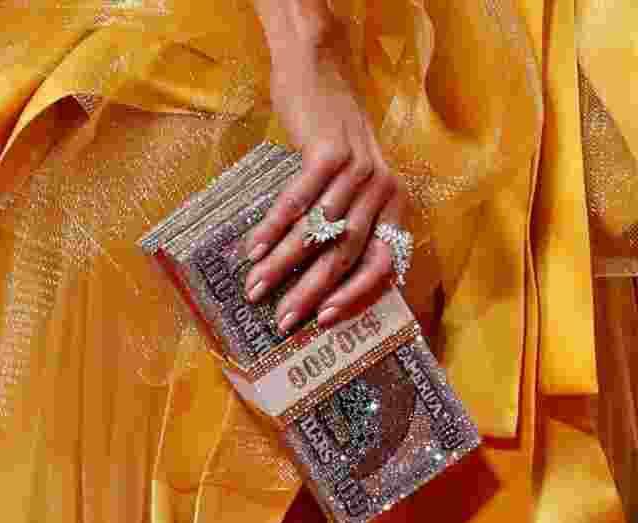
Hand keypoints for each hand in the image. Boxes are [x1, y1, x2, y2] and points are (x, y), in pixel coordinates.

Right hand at [244, 20, 406, 331]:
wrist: (321, 71)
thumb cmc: (332, 137)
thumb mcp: (353, 182)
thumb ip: (348, 222)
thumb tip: (317, 281)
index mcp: (396, 205)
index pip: (383, 265)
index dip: (353, 297)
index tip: (323, 322)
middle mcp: (386, 190)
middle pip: (347, 255)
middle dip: (310, 292)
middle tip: (283, 320)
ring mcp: (360, 171)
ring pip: (320, 233)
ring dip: (283, 266)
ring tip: (256, 288)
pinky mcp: (330, 152)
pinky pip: (298, 202)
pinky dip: (273, 228)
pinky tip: (254, 249)